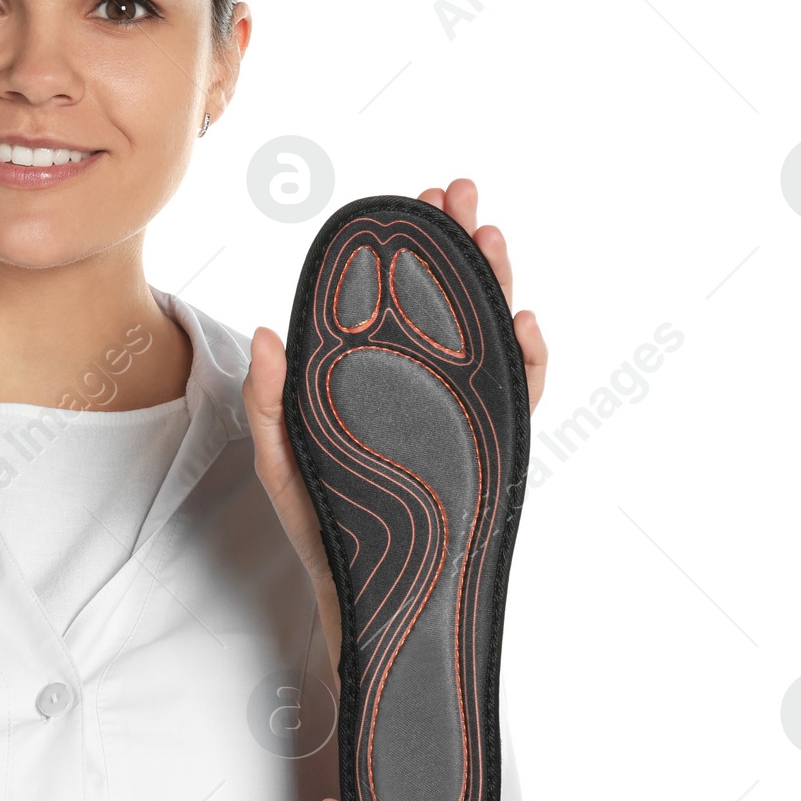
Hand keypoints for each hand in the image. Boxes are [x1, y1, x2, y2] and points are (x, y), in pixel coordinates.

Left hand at [243, 175, 546, 659]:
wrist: (367, 607)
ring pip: (488, 341)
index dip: (410, 251)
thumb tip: (269, 333)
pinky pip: (521, 404)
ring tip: (490, 238)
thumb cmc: (325, 534)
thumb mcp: (284, 464)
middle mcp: (426, 394)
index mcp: (378, 385)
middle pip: (450, 308)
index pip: (399, 305)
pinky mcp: (489, 458)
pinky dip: (531, 363)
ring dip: (496, 286)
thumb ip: (271, 404)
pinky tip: (523, 325)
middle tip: (458, 193)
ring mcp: (462, 421)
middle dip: (458, 245)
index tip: (412, 202)